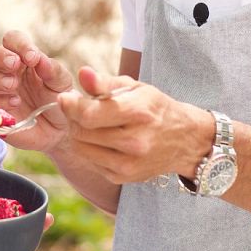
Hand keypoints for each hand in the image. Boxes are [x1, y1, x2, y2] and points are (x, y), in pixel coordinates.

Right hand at [0, 30, 74, 153]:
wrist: (58, 131)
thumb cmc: (58, 100)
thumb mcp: (61, 83)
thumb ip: (52, 69)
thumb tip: (38, 59)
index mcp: (18, 56)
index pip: (10, 39)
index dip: (19, 44)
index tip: (33, 58)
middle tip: (14, 65)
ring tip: (13, 86)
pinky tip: (14, 104)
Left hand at [58, 66, 215, 186]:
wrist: (185, 141)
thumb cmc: (156, 108)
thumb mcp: (136, 88)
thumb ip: (105, 83)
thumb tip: (82, 73)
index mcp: (138, 113)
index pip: (90, 114)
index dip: (71, 106)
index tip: (65, 97)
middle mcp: (134, 142)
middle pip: (82, 131)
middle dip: (74, 117)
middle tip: (80, 108)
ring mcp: (128, 163)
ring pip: (81, 148)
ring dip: (79, 133)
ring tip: (92, 123)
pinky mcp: (123, 177)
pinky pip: (90, 161)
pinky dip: (90, 148)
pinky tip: (104, 139)